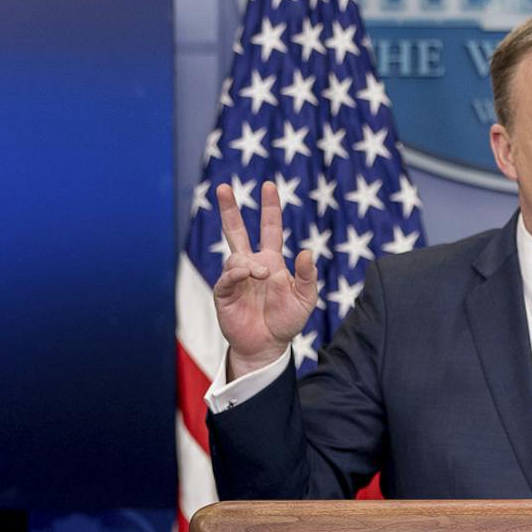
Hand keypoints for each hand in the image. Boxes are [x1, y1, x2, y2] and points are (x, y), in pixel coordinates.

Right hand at [212, 180, 317, 377]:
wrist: (268, 346)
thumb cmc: (286, 321)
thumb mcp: (305, 298)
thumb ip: (307, 276)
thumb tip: (306, 251)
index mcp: (271, 260)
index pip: (270, 228)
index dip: (270, 208)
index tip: (269, 186)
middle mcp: (251, 264)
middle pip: (236, 230)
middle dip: (230, 209)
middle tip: (224, 187)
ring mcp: (236, 277)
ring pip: (236, 256)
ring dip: (250, 262)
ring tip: (263, 274)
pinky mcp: (224, 293)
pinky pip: (227, 277)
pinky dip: (237, 272)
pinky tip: (247, 274)